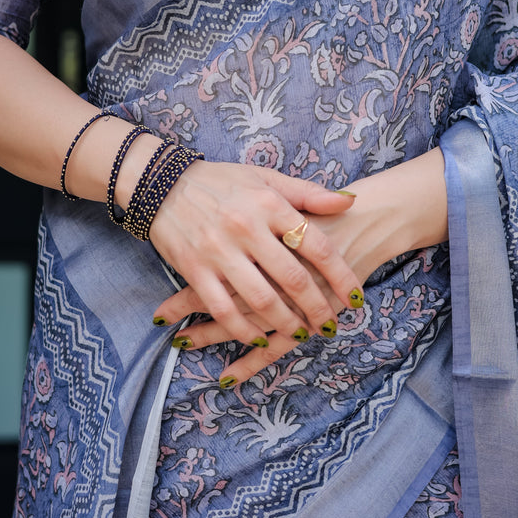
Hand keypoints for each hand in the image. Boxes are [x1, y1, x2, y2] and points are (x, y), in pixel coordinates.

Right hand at [155, 148, 448, 385]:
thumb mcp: (266, 179)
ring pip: (261, 300)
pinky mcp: (195, 270)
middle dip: (318, 309)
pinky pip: (223, 309)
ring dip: (286, 324)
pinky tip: (259, 339)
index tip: (355, 297)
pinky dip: (243, 330)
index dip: (341, 276)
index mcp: (270, 204)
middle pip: (294, 279)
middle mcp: (247, 228)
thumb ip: (308, 194)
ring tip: (302, 335)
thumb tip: (349, 202)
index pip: (317, 245)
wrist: (162, 183)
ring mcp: (219, 251)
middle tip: (331, 326)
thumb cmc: (221, 181)